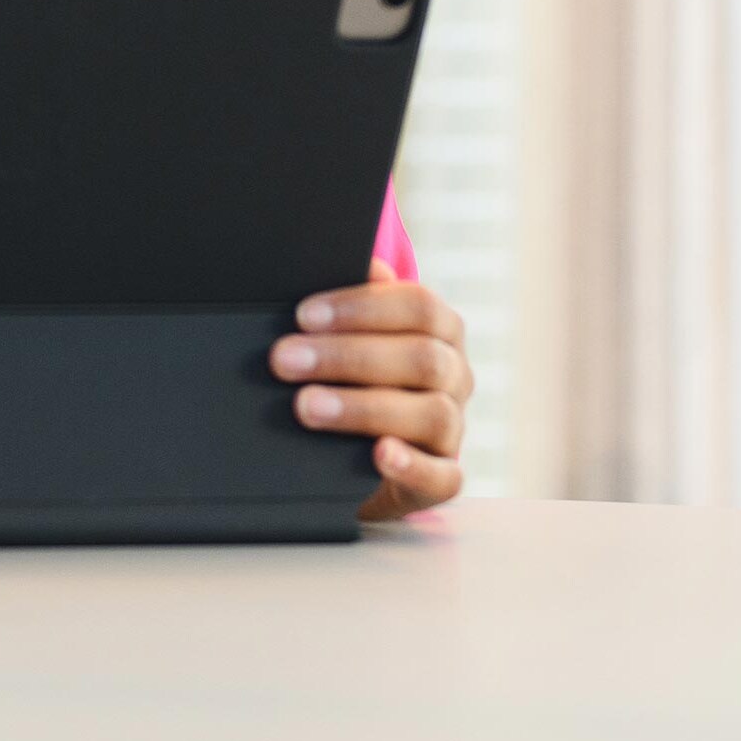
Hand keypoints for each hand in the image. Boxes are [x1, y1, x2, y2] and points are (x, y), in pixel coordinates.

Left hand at [272, 260, 468, 520]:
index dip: (360, 308)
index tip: (302, 315)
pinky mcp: (444, 480)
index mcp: (440, 329)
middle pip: (419, 357)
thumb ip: (349, 302)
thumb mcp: (350, 334)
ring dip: (363, 407)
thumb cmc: (352, 375)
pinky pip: (443, 478)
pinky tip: (378, 453)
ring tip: (306, 406)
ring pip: (430, 413)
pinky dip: (411, 465)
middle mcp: (456, 374)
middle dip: (346, 356)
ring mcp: (454, 428)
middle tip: (284, 359)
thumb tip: (337, 260)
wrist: (357, 453)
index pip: (417, 306)